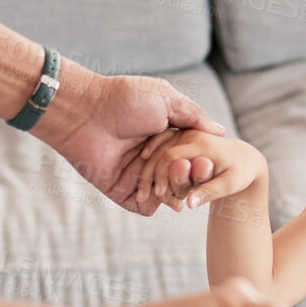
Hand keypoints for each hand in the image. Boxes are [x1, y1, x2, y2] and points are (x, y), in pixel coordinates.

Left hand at [38, 65, 226, 216]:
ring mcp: (139, 176)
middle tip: (196, 174)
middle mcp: (154, 158)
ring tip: (180, 186)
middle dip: (191, 179)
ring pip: (166, 194)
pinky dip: (157, 205)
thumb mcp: (166, 99)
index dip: (202, 161)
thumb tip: (220, 131)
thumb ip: (194, 115)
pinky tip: (164, 198)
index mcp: (165, 137)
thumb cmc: (124, 99)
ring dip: (176, 193)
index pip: (192, 156)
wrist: (85, 113)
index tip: (212, 163)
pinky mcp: (123, 191)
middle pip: (182, 178)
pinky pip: (146, 207)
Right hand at [137, 128, 267, 211]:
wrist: (245, 158)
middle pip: (160, 150)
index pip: (170, 156)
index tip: (156, 194)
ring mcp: (185, 130)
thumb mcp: (230, 184)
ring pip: (157, 146)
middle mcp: (191, 132)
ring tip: (140, 190)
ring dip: (146, 167)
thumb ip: (209, 192)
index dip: (160, 176)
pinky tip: (144, 174)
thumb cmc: (241, 173)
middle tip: (141, 195)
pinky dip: (150, 157)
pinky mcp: (182, 133)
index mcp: (201, 142)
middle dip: (148, 174)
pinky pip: (160, 143)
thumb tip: (188, 204)